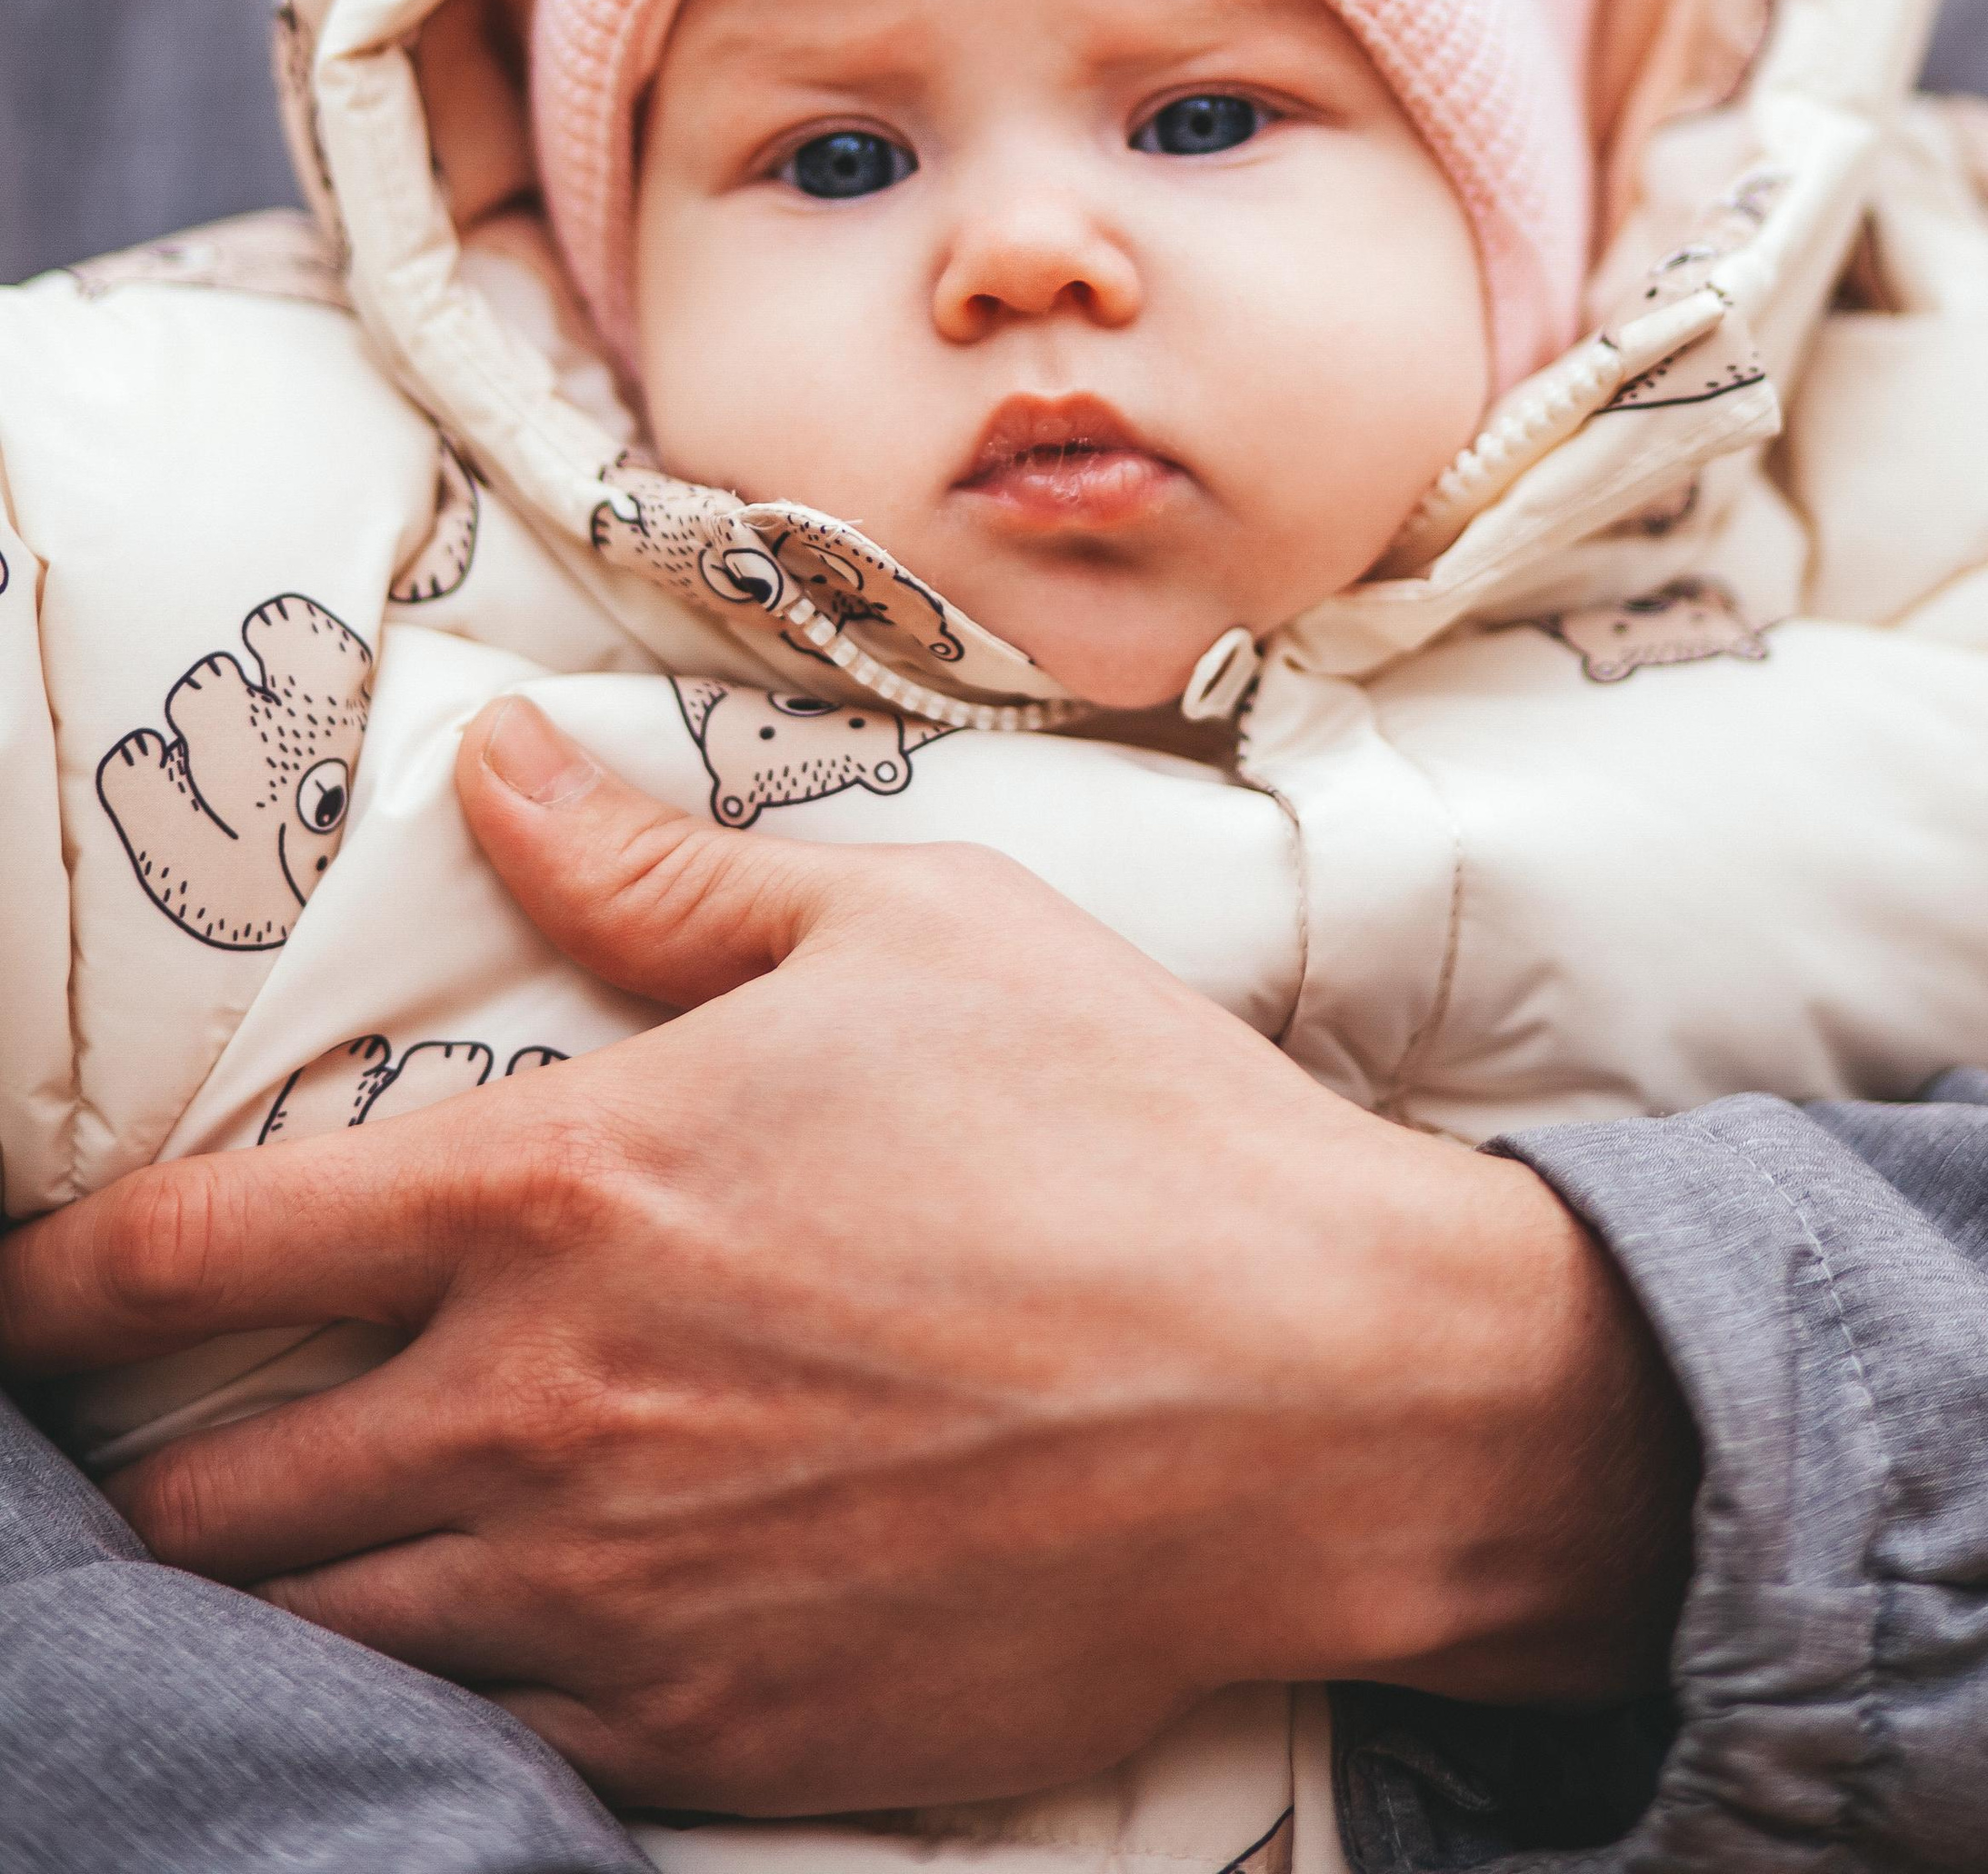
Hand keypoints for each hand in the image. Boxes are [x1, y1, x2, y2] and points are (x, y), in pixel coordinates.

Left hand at [0, 697, 1695, 1816]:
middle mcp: (544, 1419)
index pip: (195, 1257)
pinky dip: (446, 1699)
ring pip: (327, 1642)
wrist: (1323, 1395)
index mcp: (564, 1194)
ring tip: (290, 1550)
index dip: (51, 1288)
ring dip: (279, 1594)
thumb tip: (492, 770)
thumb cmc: (1119, 1129)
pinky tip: (486, 1642)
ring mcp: (622, 1606)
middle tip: (166, 1434)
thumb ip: (654, 875)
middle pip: (215, 1499)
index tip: (7, 1300)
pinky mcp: (722, 1743)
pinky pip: (493, 1750)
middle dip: (148, 1470)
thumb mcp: (900, 929)